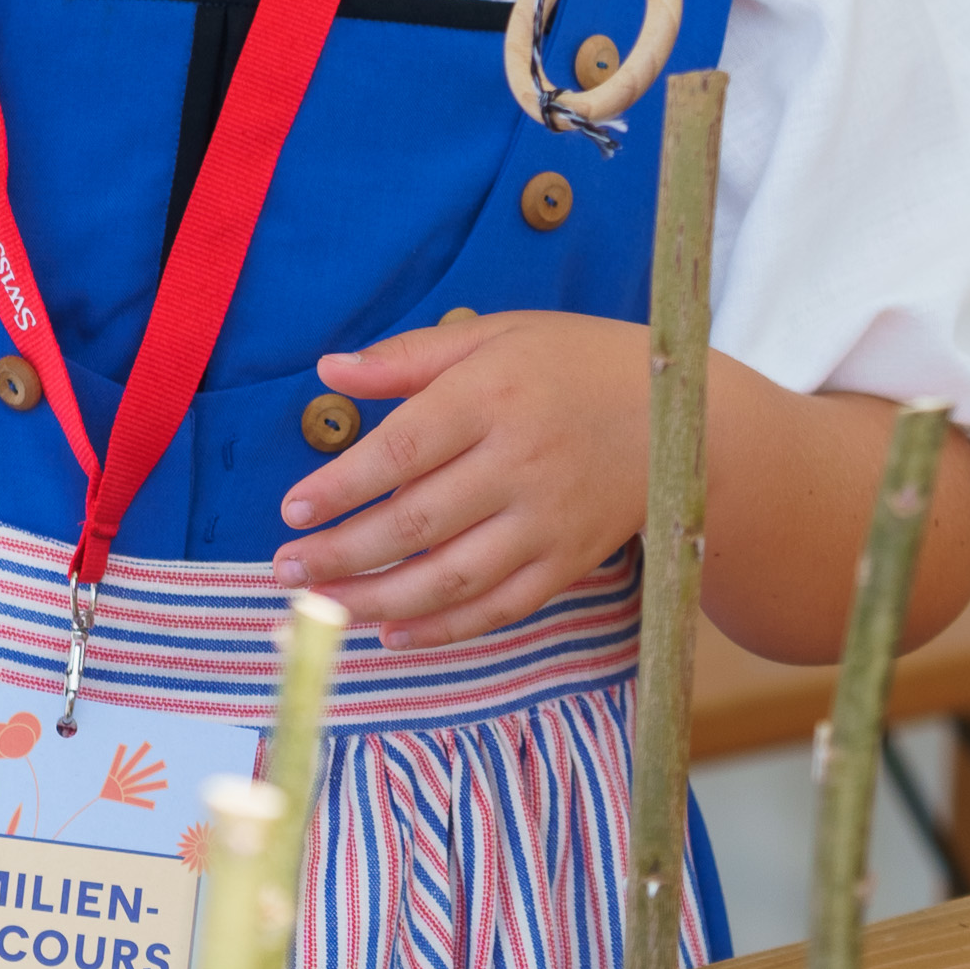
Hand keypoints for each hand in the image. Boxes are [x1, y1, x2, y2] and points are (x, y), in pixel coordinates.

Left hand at [273, 309, 652, 647]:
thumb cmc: (574, 363)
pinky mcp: (569, 561)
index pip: (405, 447)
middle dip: (342, 553)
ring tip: (321, 610)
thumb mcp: (498, 335)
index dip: (343, 484)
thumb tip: (328, 370)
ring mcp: (548, 519)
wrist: (684, 415)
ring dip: (379, 600)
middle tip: (285, 569)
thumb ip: (410, 357)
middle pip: (417, 520)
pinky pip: (499, 608)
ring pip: (453, 576)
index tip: (292, 509)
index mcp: (496, 393)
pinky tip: (392, 634)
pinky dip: (444, 630)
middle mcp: (521, 461)